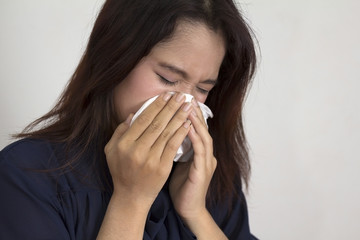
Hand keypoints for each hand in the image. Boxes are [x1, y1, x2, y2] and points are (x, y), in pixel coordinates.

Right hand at [104, 92, 192, 206]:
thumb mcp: (111, 150)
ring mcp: (150, 159)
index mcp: (124, 144)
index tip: (166, 95)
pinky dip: (180, 134)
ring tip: (187, 106)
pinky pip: (173, 147)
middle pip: (157, 124)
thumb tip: (131, 115)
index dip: (156, 105)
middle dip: (170, 107)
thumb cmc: (121, 171)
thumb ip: (119, 131)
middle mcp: (136, 150)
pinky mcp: (162, 168)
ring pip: (167, 133)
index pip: (143, 119)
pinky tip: (187, 124)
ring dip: (179, 117)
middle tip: (180, 95)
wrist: (132, 197)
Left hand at [169, 98, 216, 221]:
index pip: (195, 128)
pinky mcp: (203, 170)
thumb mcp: (178, 163)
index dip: (188, 114)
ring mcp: (206, 162)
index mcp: (199, 152)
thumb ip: (174, 148)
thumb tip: (162, 133)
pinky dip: (194, 137)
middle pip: (201, 128)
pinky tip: (186, 126)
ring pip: (203, 136)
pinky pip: (200, 150)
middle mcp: (206, 154)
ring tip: (187, 106)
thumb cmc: (181, 187)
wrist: (188, 209)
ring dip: (196, 120)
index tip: (179, 100)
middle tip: (185, 97)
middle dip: (193, 112)